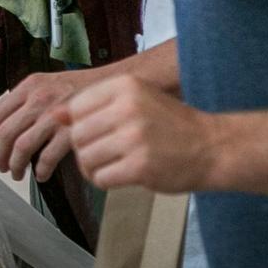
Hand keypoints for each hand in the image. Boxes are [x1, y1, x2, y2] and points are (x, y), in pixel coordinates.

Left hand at [0, 68, 105, 179]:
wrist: (116, 85)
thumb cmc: (80, 89)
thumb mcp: (47, 84)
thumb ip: (22, 100)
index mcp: (30, 85)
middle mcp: (40, 98)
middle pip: (6, 133)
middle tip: (0, 166)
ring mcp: (56, 115)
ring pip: (22, 147)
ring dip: (16, 165)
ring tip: (16, 173)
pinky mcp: (72, 132)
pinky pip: (47, 157)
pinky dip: (41, 170)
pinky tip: (41, 175)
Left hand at [62, 76, 217, 191]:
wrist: (213, 147)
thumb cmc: (172, 125)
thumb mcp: (136, 101)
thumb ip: (95, 106)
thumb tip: (54, 115)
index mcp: (126, 86)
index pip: (76, 106)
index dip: (80, 125)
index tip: (98, 132)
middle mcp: (128, 108)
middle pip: (77, 135)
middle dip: (86, 149)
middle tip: (106, 153)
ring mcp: (134, 138)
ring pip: (85, 158)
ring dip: (94, 167)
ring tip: (113, 165)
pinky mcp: (140, 167)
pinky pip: (100, 178)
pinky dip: (105, 181)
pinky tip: (120, 176)